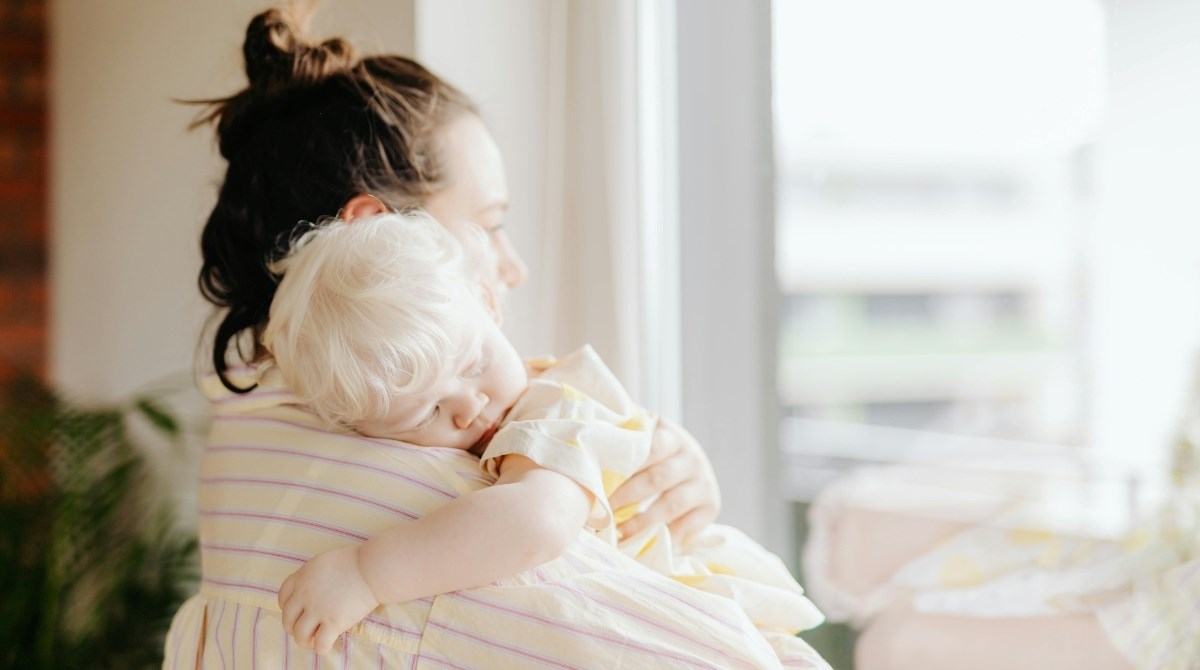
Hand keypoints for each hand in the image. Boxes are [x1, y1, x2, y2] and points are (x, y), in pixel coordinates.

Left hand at [278, 546, 379, 654]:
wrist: (372, 569)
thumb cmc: (355, 562)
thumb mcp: (324, 562)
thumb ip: (312, 576)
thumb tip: (312, 588)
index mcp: (302, 577)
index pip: (282, 598)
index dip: (286, 609)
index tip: (295, 613)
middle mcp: (305, 594)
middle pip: (287, 619)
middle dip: (292, 628)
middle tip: (303, 630)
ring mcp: (318, 610)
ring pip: (299, 635)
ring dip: (304, 641)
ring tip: (313, 641)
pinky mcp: (333, 622)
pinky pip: (320, 644)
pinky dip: (321, 648)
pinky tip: (326, 646)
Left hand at [608, 417, 720, 541]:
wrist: (689, 463)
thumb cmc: (651, 450)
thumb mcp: (642, 433)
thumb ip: (620, 431)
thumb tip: (578, 418)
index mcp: (673, 437)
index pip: (650, 448)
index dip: (625, 466)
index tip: (598, 481)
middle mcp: (693, 459)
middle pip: (656, 479)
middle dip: (625, 497)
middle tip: (599, 511)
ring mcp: (704, 484)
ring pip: (670, 506)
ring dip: (641, 522)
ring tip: (616, 533)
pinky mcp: (711, 507)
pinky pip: (686, 528)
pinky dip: (662, 538)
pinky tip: (641, 544)